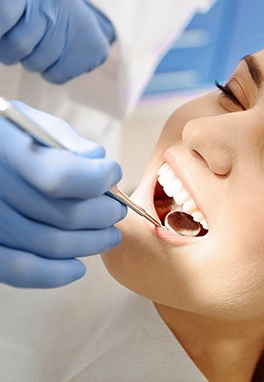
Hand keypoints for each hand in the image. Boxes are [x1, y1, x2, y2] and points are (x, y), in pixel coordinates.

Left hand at [0, 0, 115, 83]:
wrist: (89, 20)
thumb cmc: (43, 13)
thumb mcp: (20, 3)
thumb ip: (3, 18)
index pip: (4, 13)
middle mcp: (55, 2)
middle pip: (18, 44)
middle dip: (10, 54)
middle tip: (17, 50)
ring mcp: (77, 25)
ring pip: (35, 64)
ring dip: (34, 63)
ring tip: (44, 49)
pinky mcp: (93, 48)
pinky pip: (54, 76)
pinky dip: (51, 73)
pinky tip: (58, 59)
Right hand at [0, 101, 125, 287]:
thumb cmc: (11, 138)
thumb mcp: (34, 124)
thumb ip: (67, 141)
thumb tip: (97, 160)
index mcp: (7, 150)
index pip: (63, 177)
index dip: (99, 178)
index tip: (112, 173)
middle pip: (67, 215)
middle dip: (105, 213)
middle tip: (117, 209)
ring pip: (52, 244)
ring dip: (93, 242)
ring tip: (109, 233)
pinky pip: (19, 270)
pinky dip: (55, 274)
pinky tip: (78, 267)